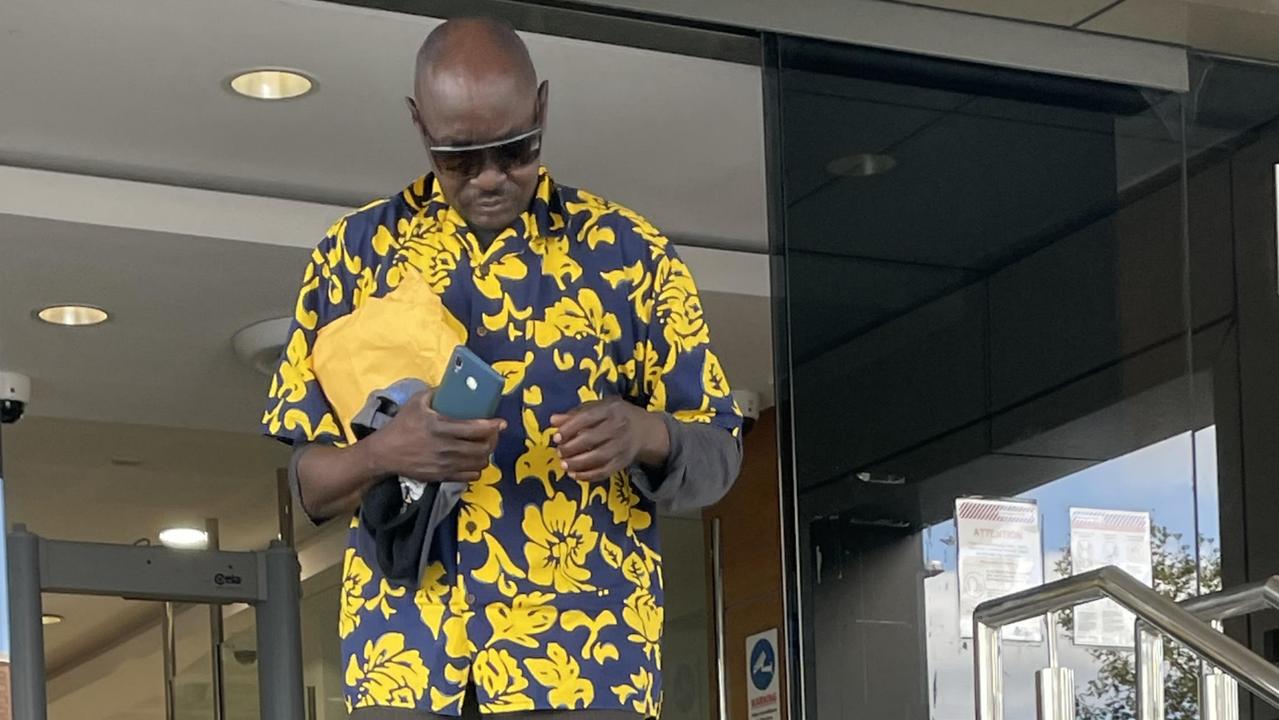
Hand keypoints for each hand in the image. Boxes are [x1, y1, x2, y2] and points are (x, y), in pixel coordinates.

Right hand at [362, 390, 504, 482]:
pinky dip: (476, 469)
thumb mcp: (416, 402)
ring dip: (486, 454)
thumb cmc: (401, 426)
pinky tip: (473, 460)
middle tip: (493, 434)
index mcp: (440, 427)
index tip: (501, 423)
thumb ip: (436, 393)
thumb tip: (454, 386)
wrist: (385, 453)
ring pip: (479, 463)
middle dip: (493, 440)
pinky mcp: (442, 477)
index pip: (475, 429)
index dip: (493, 426)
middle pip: (482, 448)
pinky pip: (470, 477)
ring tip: (484, 446)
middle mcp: (445, 448)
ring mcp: (445, 465)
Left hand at [551, 396, 669, 481]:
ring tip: (564, 464)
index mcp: (610, 409)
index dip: (570, 428)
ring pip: (598, 457)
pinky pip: (605, 471)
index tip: (556, 437)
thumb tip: (553, 420)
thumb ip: (575, 414)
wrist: (643, 430)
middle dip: (572, 447)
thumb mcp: (597, 408)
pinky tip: (574, 475)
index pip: (587, 418)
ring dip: (578, 463)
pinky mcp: (623, 462)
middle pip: (592, 439)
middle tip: (559, 451)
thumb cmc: (614, 416)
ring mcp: (622, 446)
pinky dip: (588, 475)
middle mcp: (618, 427)